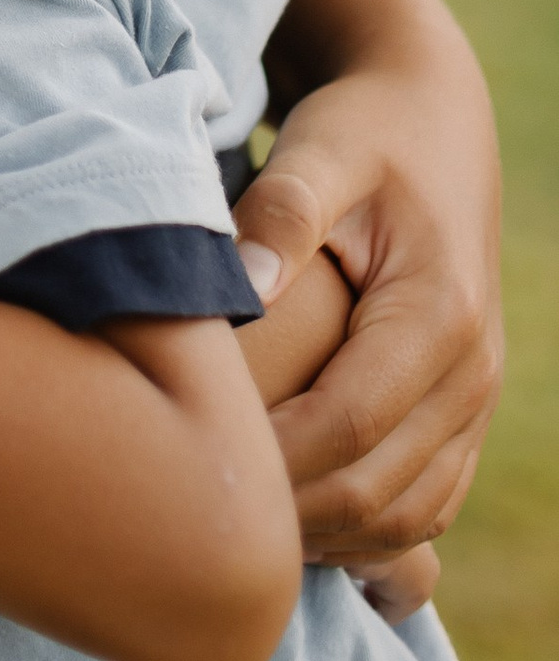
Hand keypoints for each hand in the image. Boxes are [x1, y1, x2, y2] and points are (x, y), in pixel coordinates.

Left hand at [234, 60, 502, 567]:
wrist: (433, 123)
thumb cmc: (362, 135)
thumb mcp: (320, 151)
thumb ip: (280, 215)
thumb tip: (241, 288)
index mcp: (438, 314)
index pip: (347, 426)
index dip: (269, 463)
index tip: (186, 473)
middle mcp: (472, 372)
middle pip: (375, 489)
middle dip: (286, 516)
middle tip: (187, 520)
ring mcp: (475, 402)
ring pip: (406, 516)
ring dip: (323, 537)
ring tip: (230, 528)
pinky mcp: (463, 415)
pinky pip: (423, 506)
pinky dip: (360, 533)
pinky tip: (289, 524)